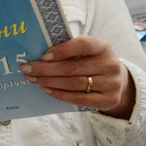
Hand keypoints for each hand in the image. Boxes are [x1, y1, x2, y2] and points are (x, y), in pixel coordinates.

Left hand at [18, 36, 134, 118]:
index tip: (43, 56)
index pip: (84, 45)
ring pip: (73, 83)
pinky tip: (46, 89)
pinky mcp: (108, 100)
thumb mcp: (88, 52)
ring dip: (49, 81)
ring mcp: (111, 84)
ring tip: (33, 79)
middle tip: (27, 69)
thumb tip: (40, 56)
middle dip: (45, 69)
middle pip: (72, 68)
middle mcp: (110, 64)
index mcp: (104, 47)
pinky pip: (78, 98)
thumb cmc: (94, 63)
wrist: (118, 82)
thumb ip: (70, 50)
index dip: (62, 50)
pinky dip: (59, 94)